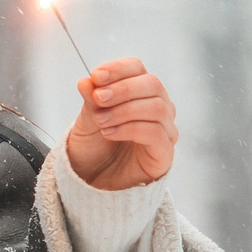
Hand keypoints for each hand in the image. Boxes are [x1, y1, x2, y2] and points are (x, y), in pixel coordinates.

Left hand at [62, 55, 176, 190]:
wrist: (93, 182)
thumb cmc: (94, 148)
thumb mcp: (86, 121)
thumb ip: (90, 101)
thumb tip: (87, 81)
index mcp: (139, 92)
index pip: (137, 69)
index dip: (119, 69)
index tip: (96, 75)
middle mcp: (158, 107)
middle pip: (152, 84)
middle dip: (122, 89)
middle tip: (98, 99)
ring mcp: (165, 129)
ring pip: (157, 107)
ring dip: (125, 110)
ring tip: (101, 121)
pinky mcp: (165, 152)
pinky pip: (156, 132)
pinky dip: (130, 129)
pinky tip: (110, 133)